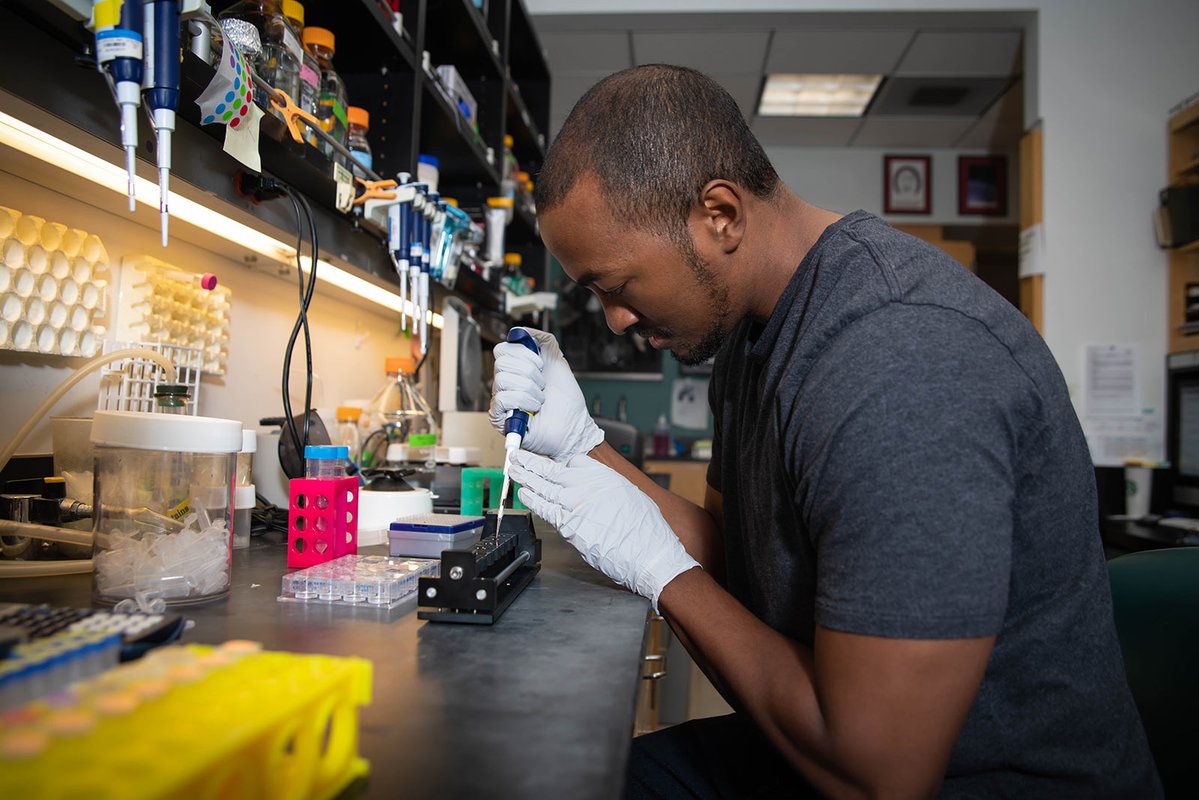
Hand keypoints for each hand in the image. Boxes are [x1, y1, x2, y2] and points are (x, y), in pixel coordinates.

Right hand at [489, 328, 603, 460]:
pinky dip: (523, 401)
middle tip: (542, 385)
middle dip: (530, 372)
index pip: (503, 349)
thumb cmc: (565, 400)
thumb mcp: (558, 361)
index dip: (524, 353)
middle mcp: (505, 382)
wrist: (572, 426)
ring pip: (502, 379)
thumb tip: (523, 330)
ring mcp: (501, 400)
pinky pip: (502, 398)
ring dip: (529, 389)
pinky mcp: (499, 417)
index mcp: (516, 369)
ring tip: (540, 399)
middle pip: (501, 362)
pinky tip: (533, 408)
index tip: (540, 365)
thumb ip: (544, 341)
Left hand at [509, 450, 699, 610]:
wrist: (647, 552)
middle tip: (519, 456)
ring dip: (525, 477)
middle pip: (551, 470)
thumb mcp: (630, 494)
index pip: (574, 461)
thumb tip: (594, 492)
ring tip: (514, 468)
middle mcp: (585, 486)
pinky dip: (531, 499)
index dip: (562, 463)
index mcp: (602, 475)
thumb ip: (607, 488)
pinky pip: (543, 509)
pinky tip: (523, 493)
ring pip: (542, 487)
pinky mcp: (567, 525)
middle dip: (532, 463)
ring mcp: (574, 505)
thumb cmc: (645, 529)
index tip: (553, 462)